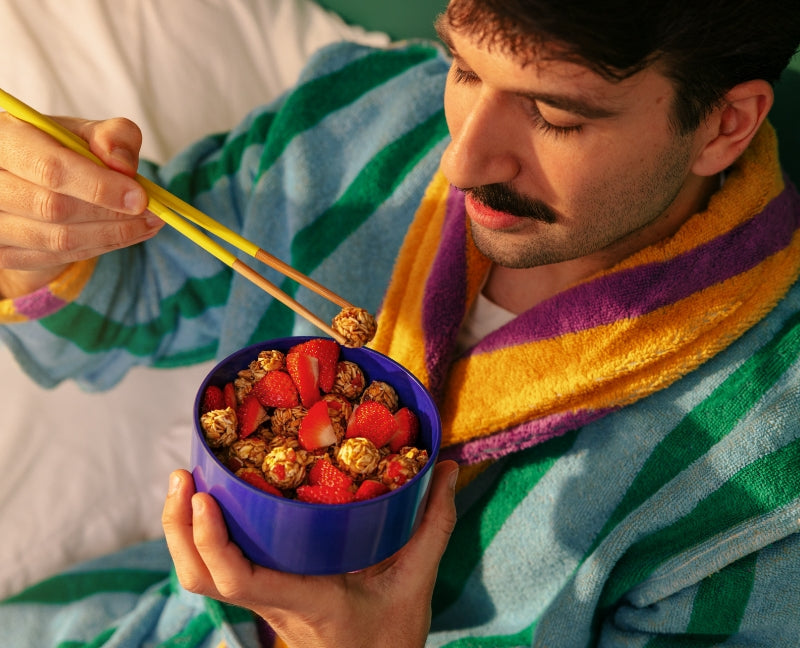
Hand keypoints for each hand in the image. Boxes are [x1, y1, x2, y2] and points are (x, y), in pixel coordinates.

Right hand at [0, 113, 160, 296]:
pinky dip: (98, 248)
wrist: (25, 179)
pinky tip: (128, 236)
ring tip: (149, 225)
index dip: (99, 187)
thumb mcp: (84, 132)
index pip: (50, 169)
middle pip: (54, 208)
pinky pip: (55, 258)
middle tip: (154, 215)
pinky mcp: (2, 253)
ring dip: (112, 236)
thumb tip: (124, 165)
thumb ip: (112, 137)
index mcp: (4, 140)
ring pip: (57, 240)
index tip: (141, 198)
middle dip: (112, 215)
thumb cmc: (56, 148)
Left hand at [163, 460, 458, 647]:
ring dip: (179, 531)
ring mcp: (261, 603)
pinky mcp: (261, 597)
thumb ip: (433, 525)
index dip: (213, 542)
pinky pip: (214, 572)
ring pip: (198, 578)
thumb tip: (448, 467)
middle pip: (200, 578)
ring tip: (185, 479)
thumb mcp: (417, 582)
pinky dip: (198, 538)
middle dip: (179, 529)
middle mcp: (272, 603)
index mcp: (305, 599)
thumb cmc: (391, 638)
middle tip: (184, 474)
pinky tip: (209, 503)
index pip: (242, 581)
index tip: (207, 497)